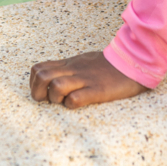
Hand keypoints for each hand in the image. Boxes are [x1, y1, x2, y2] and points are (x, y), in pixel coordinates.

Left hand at [30, 50, 148, 108]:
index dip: (34, 83)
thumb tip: (53, 80)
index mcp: (69, 64)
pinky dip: (72, 104)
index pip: (38, 68)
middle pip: (41, 76)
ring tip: (64, 102)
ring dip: (55, 99)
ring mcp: (85, 79)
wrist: (132, 61)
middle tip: (49, 101)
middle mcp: (73, 70)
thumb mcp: (83, 62)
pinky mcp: (98, 90)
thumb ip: (68, 69)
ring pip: (56, 86)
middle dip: (38, 93)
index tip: (43, 93)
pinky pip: (76, 98)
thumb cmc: (107, 65)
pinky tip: (78, 104)